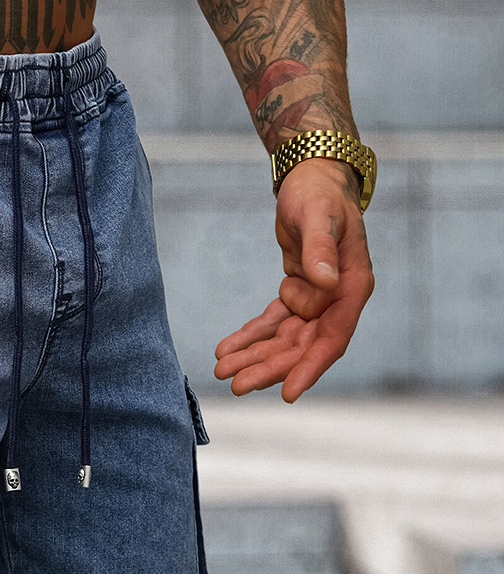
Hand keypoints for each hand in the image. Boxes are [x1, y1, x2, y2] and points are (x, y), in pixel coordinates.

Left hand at [214, 157, 373, 401]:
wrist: (310, 180)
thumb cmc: (319, 194)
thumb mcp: (319, 216)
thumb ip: (321, 250)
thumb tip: (325, 284)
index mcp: (352, 286)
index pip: (333, 338)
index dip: (310, 367)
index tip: (288, 393)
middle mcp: (337, 299)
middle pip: (302, 347)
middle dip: (270, 367)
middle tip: (236, 385)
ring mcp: (317, 300)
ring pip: (283, 340)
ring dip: (253, 356)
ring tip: (221, 370)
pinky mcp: (296, 295)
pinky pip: (271, 324)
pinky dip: (249, 337)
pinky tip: (225, 350)